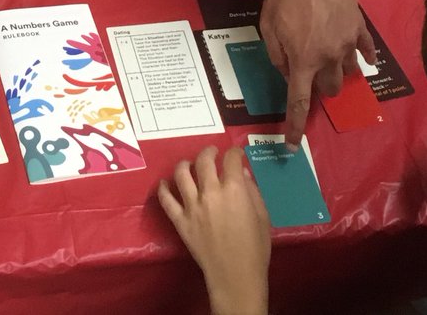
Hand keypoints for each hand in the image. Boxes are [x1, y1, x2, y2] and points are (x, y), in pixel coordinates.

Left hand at [158, 146, 270, 314]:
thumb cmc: (255, 248)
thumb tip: (242, 173)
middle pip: (204, 161)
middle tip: (212, 152)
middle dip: (209, 151)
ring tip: (188, 163)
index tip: (235, 154)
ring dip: (185, 164)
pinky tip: (165, 183)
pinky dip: (163, 189)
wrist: (235, 276)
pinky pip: (166, 200)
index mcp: (234, 190)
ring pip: (181, 175)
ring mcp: (192, 207)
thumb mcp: (263, 216)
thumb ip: (252, 191)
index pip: (231, 160)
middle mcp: (210, 193)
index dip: (234, 153)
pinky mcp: (180, 221)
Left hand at [260, 0, 374, 145]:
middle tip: (309, 73)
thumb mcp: (268, 25)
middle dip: (319, 89)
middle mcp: (329, 58)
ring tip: (330, 61)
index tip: (293, 146)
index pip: (298, 102)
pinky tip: (367, 61)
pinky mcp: (360, 27)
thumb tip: (287, 72)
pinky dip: (365, 57)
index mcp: (303, 61)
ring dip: (338, 73)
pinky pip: (366, 49)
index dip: (295, 126)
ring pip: (348, 72)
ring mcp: (349, 43)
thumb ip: (276, 54)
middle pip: (329, 89)